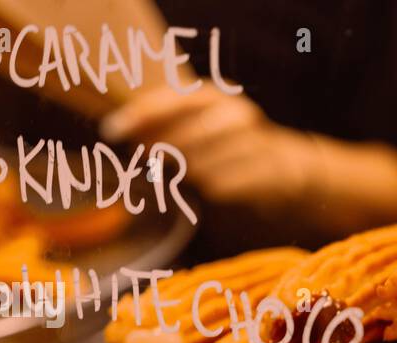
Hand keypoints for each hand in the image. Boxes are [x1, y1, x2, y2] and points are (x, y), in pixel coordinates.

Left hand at [100, 82, 314, 208]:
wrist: (285, 168)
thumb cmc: (229, 148)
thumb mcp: (199, 125)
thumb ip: (162, 124)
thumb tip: (118, 130)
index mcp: (215, 96)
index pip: (170, 101)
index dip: (138, 115)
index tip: (110, 130)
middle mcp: (235, 114)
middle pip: (178, 138)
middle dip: (158, 153)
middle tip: (146, 162)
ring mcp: (253, 144)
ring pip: (197, 166)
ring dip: (184, 176)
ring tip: (187, 176)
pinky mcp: (264, 173)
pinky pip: (219, 188)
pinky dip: (210, 191)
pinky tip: (213, 189)